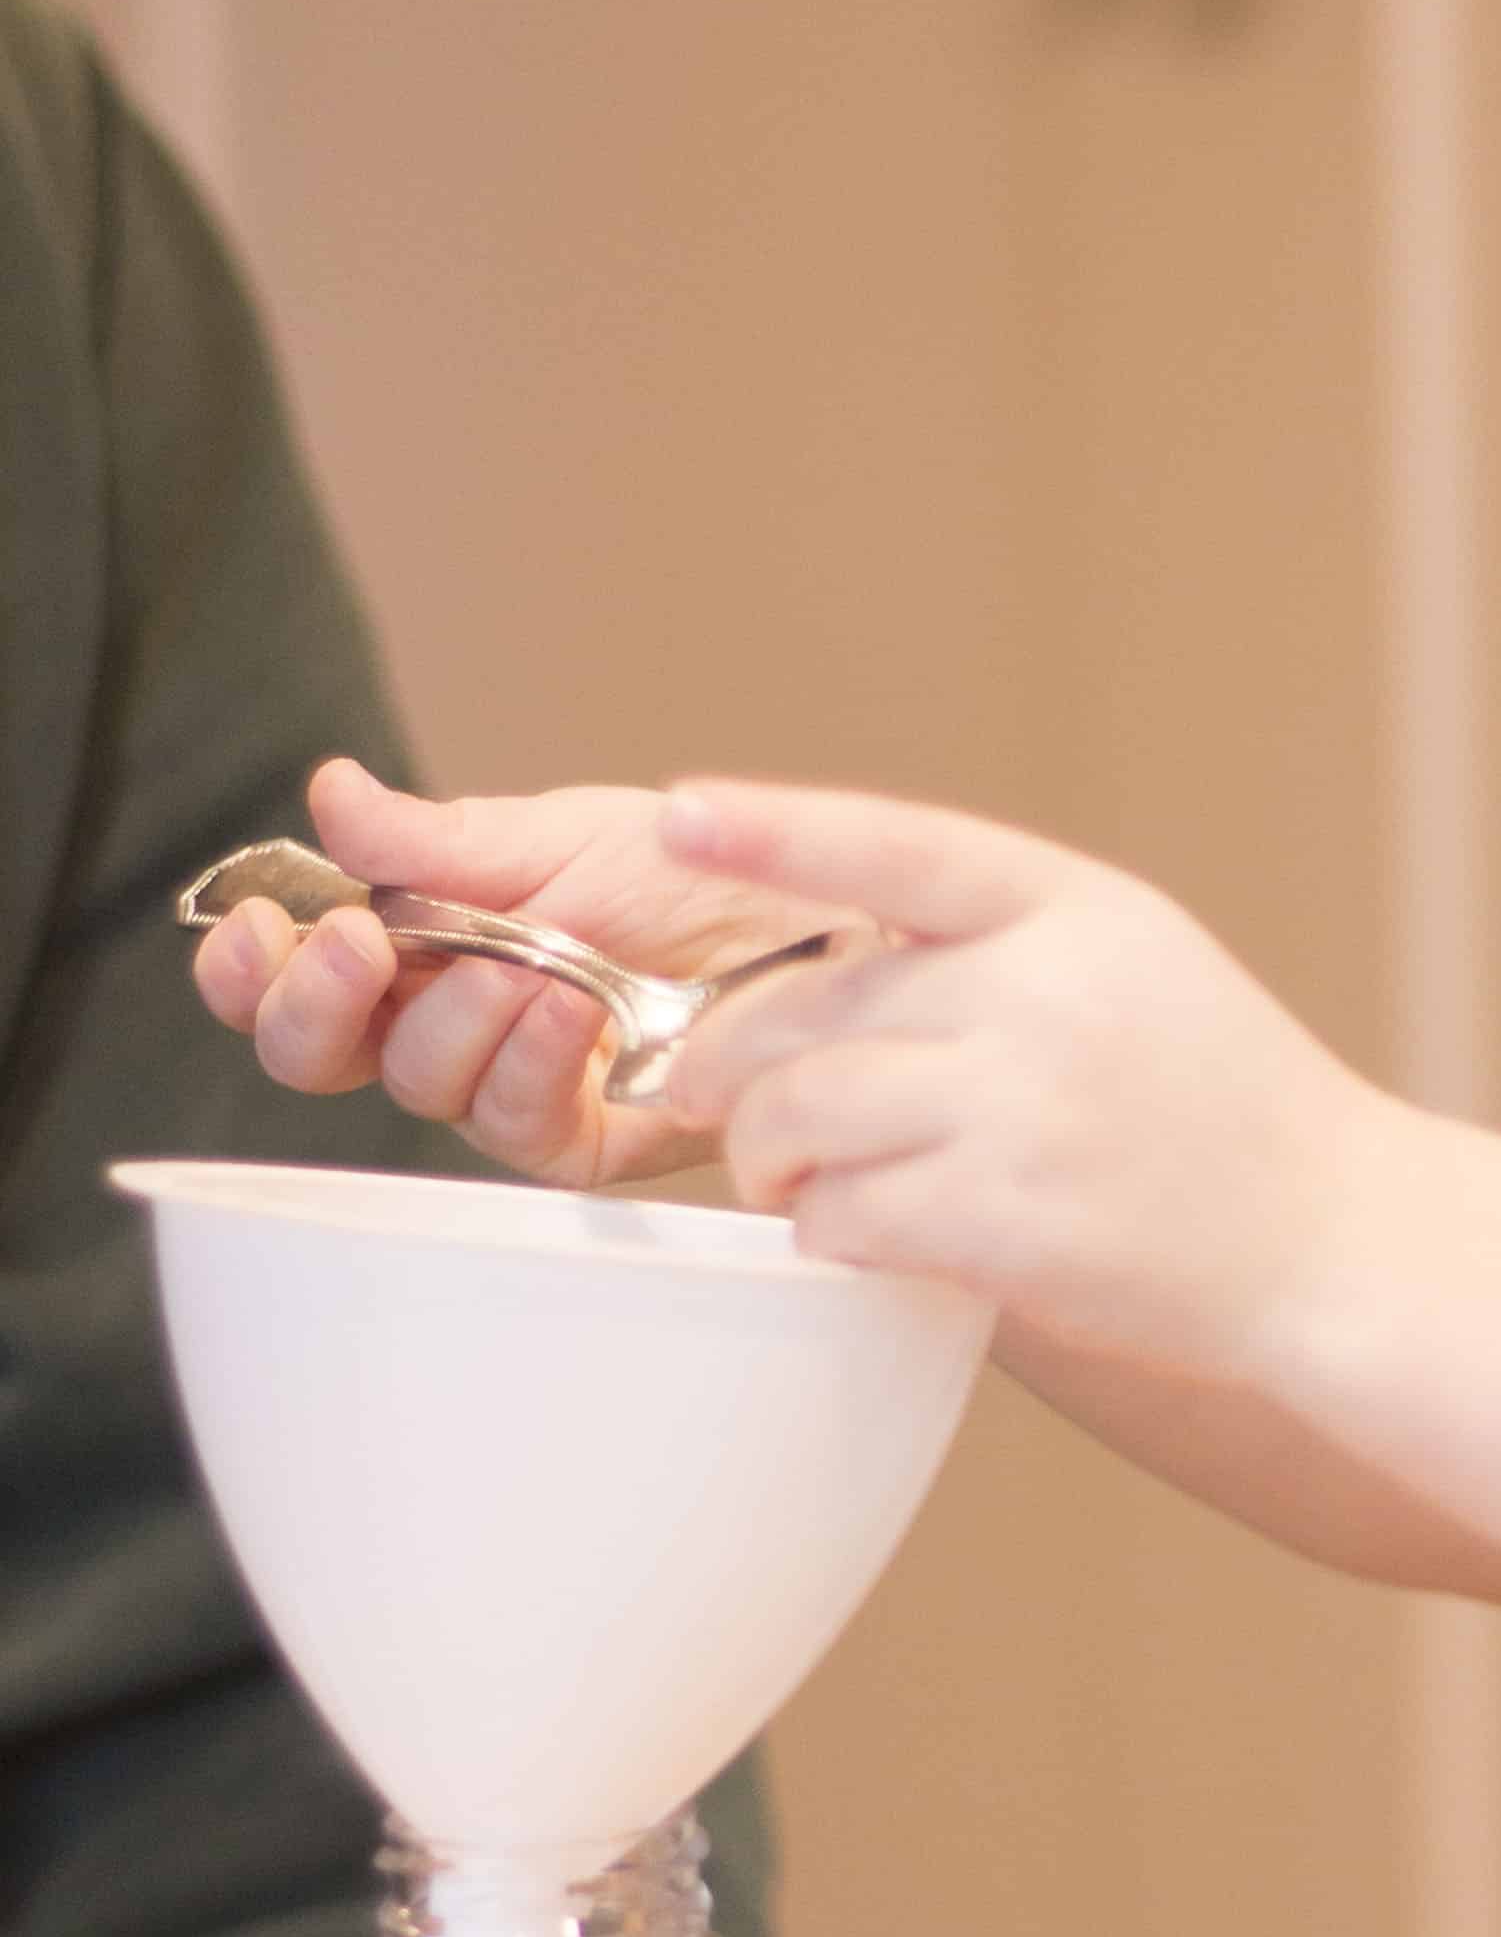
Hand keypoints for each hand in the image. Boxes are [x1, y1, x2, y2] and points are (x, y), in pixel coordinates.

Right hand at [189, 755, 858, 1191]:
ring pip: (419, 1086)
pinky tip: (564, 1011)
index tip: (255, 925)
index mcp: (416, 943)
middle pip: (321, 1054)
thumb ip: (437, 840)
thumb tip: (331, 796)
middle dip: (322, 1001)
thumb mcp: (557, 834)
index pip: (293, 978)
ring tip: (515, 965)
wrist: (813, 918)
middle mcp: (445, 1023)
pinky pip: (518, 1125)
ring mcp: (510, 1085)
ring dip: (452, 1018)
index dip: (251, 968)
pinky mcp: (584, 1140)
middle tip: (363, 945)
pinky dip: (529, 1062)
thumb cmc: (690, 877)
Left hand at [656, 781, 1390, 1381]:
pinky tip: (860, 1236)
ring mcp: (1026, 1111)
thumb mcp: (1138, 968)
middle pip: (806, 1008)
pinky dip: (827, 1234)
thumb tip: (809, 970)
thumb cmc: (1221, 1112)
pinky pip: (844, 1218)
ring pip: (802, 1116)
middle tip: (714, 1103)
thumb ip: (1000, 945)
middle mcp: (1046, 996)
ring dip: (767, 1160)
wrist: (1335, 1242)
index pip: (897, 847)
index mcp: (1076, 911)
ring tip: (787, 1182)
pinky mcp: (1009, 1224)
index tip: (680, 813)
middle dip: (728, 1064)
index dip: (776, 830)